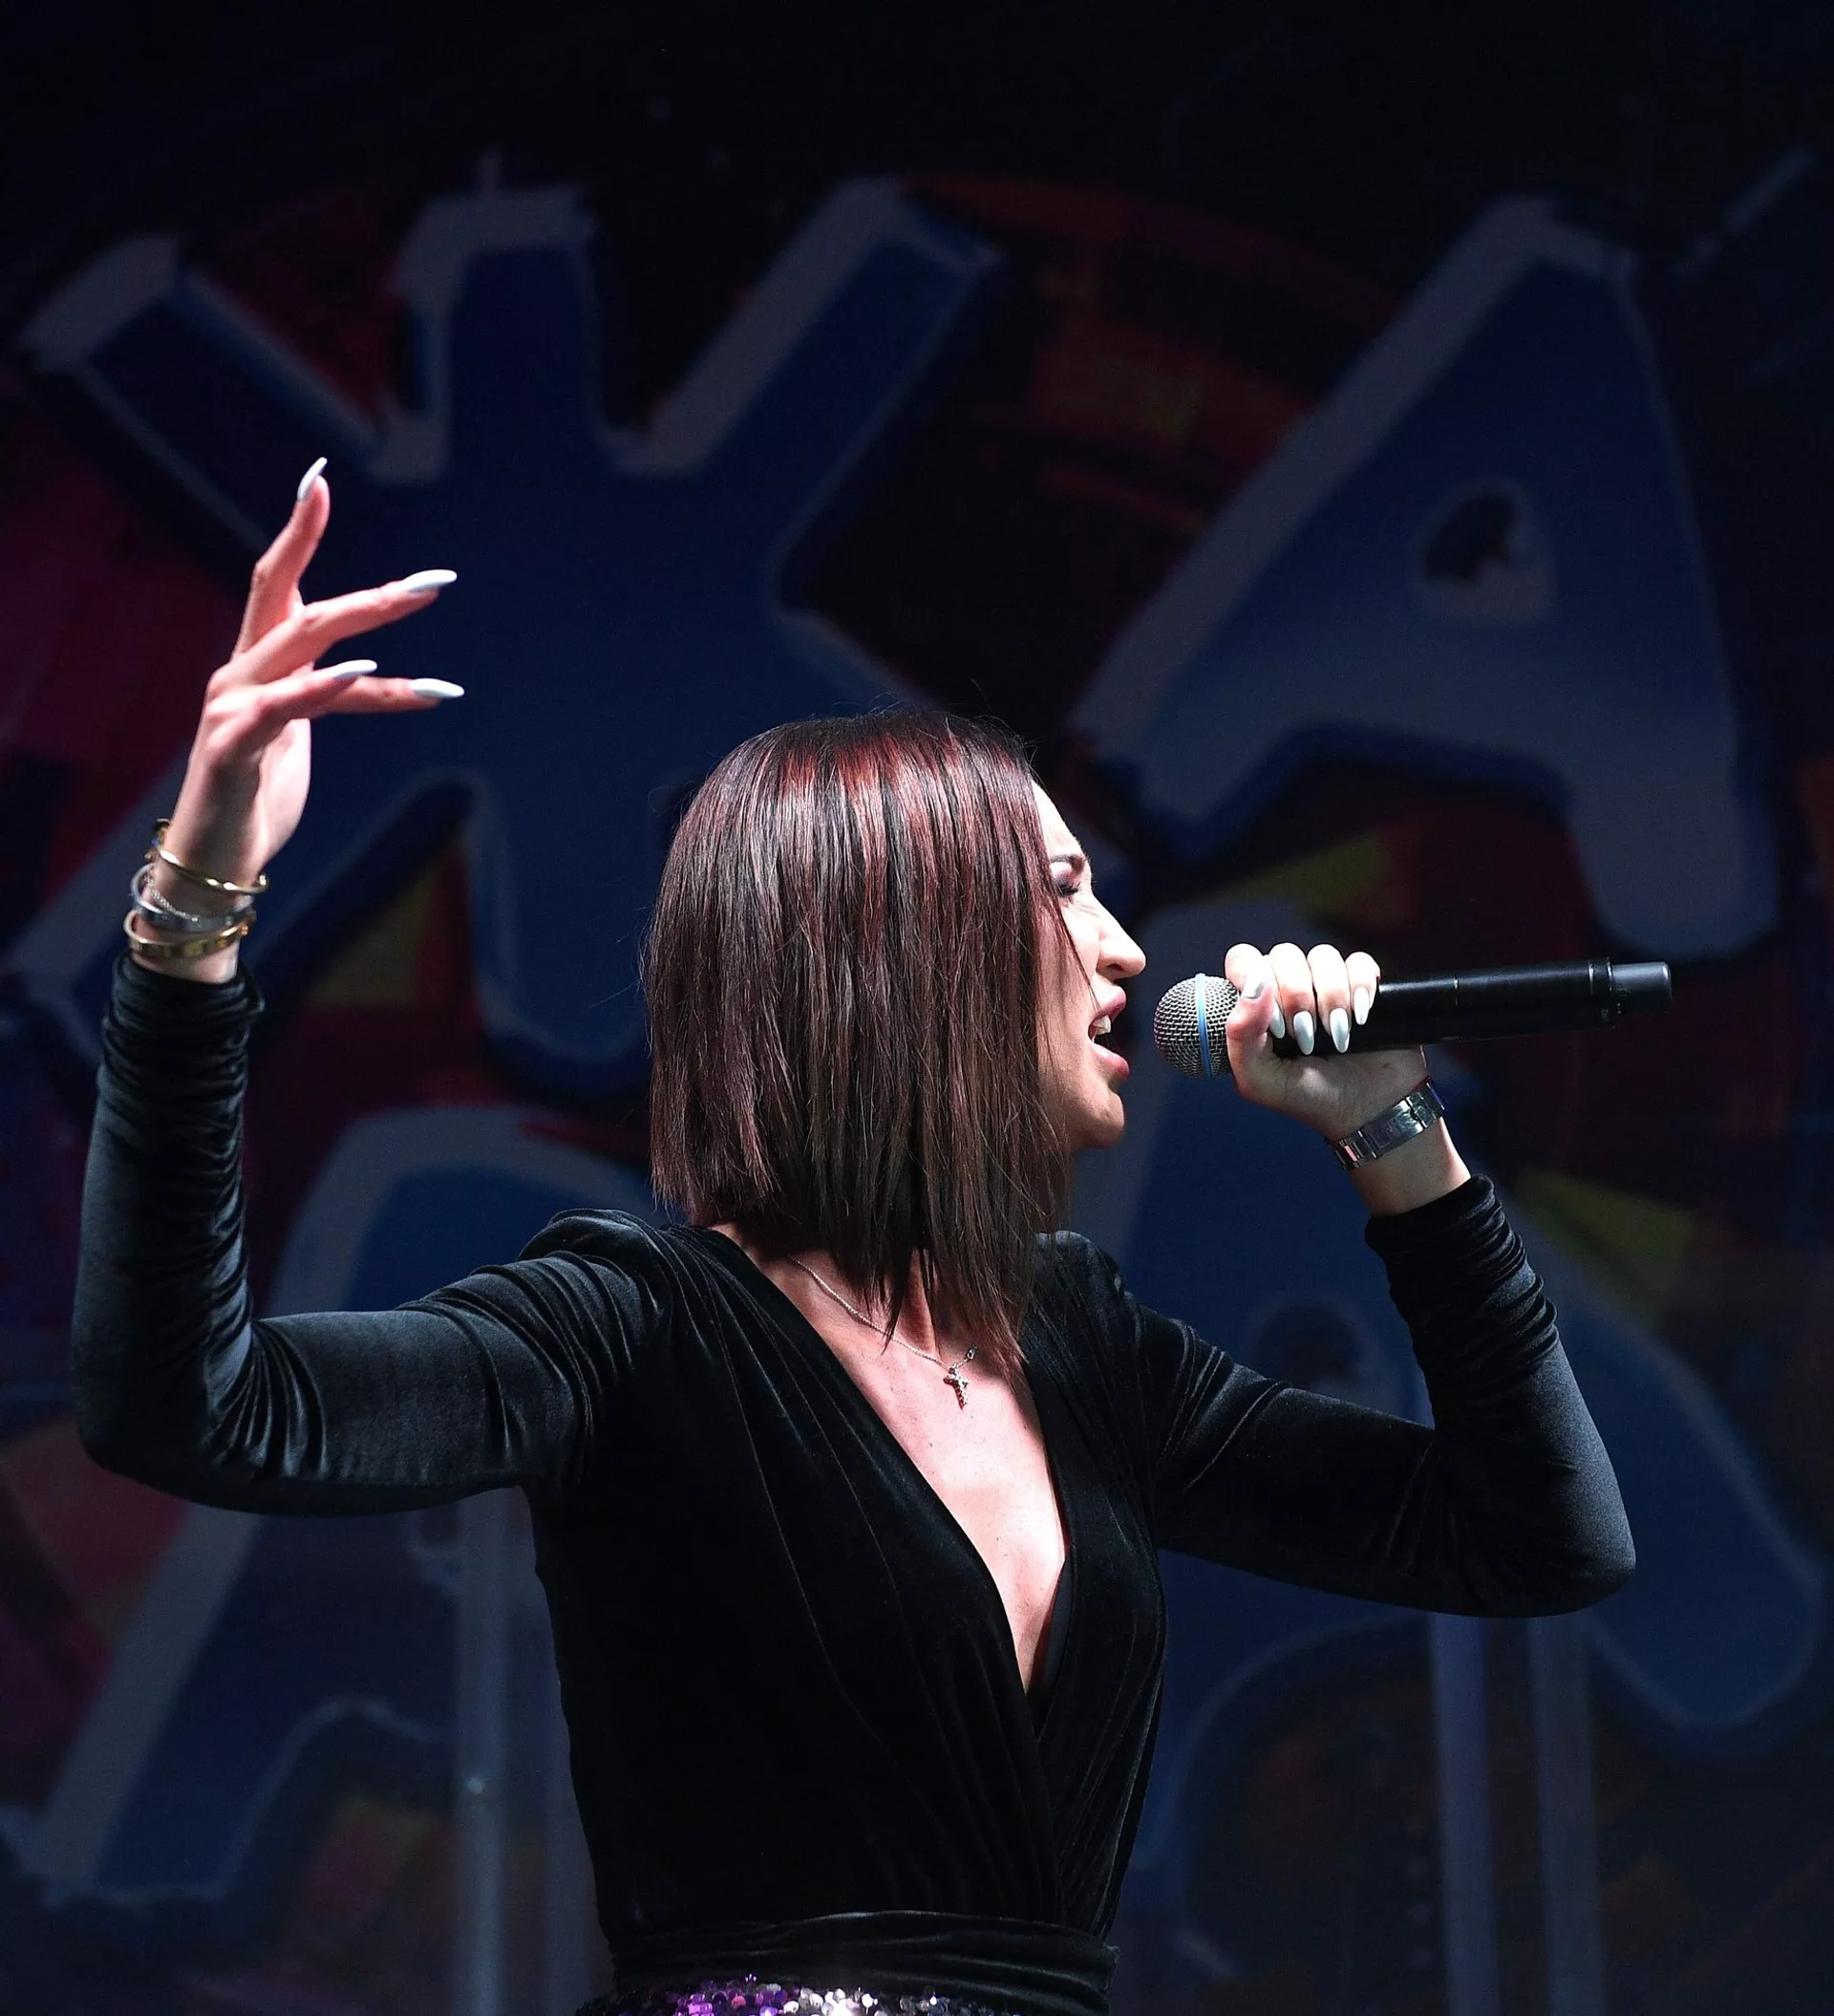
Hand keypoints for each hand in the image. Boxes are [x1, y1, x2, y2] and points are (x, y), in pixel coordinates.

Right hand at [136, 465, 457, 980]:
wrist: (212, 862)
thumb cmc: (256, 798)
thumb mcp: (301, 736)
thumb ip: (324, 694)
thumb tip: (365, 670)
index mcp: (255, 664)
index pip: (274, 581)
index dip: (296, 531)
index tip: (318, 481)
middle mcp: (238, 672)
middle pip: (300, 605)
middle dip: (372, 589)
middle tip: (438, 581)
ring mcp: (230, 705)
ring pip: (303, 643)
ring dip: (369, 622)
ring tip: (420, 603)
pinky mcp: (232, 745)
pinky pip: (287, 704)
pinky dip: (329, 683)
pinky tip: (369, 669)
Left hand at [1221, 941, 1468, 1210]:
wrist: (1368, 1111)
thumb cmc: (1310, 1097)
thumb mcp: (1260, 1081)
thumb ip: (1240, 1037)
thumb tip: (1254, 985)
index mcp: (1258, 1006)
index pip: (1243, 960)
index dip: (1254, 980)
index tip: (1274, 1024)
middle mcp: (1290, 988)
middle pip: (1284, 954)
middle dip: (1296, 995)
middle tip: (1306, 1036)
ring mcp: (1327, 985)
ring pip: (1323, 955)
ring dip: (1331, 996)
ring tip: (1337, 1036)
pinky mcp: (1363, 985)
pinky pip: (1359, 961)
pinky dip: (1361, 987)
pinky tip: (1361, 1018)